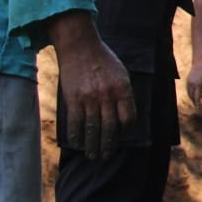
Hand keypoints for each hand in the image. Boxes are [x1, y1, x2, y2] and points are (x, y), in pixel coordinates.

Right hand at [50, 13, 135, 160]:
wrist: (80, 45)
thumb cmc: (103, 59)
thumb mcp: (121, 73)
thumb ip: (123, 94)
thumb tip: (123, 118)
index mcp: (122, 89)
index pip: (128, 118)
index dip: (125, 131)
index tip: (121, 137)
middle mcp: (107, 95)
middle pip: (109, 128)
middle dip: (108, 146)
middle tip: (105, 156)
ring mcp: (89, 98)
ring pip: (92, 129)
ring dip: (92, 146)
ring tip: (92, 155)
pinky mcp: (73, 98)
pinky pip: (75, 123)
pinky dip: (76, 136)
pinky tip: (77, 144)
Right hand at [185, 61, 201, 108]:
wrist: (199, 63)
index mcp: (198, 85)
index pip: (196, 97)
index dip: (197, 103)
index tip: (198, 107)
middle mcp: (192, 84)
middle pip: (191, 96)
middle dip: (194, 101)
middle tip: (197, 105)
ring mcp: (188, 82)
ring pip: (189, 93)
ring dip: (191, 97)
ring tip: (195, 101)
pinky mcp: (187, 80)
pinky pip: (188, 89)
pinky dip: (190, 93)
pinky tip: (193, 94)